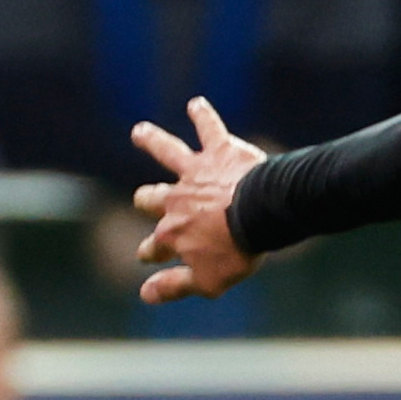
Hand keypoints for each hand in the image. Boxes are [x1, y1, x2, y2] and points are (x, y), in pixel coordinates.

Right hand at [130, 97, 267, 302]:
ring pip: (167, 152)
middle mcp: (176, 199)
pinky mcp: (219, 152)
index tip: (148, 256)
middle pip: (150, 198)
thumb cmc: (236, 250)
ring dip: (153, 141)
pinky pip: (208, 128)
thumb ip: (175, 286)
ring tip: (140, 132)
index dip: (151, 253)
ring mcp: (196, 173)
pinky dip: (203, 115)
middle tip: (143, 199)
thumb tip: (145, 295)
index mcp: (173, 232)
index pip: (154, 246)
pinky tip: (197, 103)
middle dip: (146, 200)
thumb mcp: (206, 280)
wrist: (260, 215)